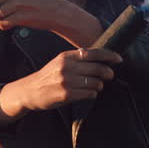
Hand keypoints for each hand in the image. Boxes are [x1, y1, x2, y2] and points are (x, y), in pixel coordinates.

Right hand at [0, 48, 122, 115]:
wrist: (30, 91)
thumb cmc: (48, 77)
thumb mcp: (59, 62)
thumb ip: (76, 59)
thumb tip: (99, 58)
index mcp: (66, 56)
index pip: (92, 53)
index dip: (108, 55)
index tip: (119, 59)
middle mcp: (66, 67)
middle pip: (97, 68)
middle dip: (108, 73)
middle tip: (110, 75)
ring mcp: (67, 81)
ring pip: (95, 82)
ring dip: (99, 85)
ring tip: (96, 86)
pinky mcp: (67, 94)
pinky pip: (89, 93)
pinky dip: (93, 94)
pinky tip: (89, 93)